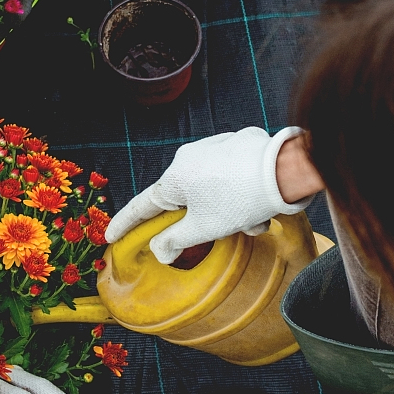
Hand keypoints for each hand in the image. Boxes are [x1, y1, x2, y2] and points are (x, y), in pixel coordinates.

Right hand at [104, 126, 321, 263]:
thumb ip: (176, 241)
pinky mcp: (239, 142)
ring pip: (215, 189)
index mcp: (174, 177)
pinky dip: (243, 191)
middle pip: (189, 200)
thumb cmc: (238, 200)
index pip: (144, 206)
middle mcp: (189, 156)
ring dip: (231, 210)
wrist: (283, 170)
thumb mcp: (205, 229)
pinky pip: (232, 174)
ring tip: (256, 221)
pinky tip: (263, 202)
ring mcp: (215, 146)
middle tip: (229, 231)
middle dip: (209, 221)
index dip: (126, 224)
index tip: (110, 237)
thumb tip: (159, 251)